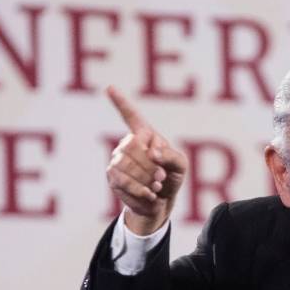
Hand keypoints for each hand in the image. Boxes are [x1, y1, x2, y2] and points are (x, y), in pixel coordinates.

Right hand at [105, 86, 187, 234]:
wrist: (159, 202)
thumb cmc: (171, 178)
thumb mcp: (180, 165)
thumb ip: (171, 155)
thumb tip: (152, 153)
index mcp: (145, 134)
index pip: (131, 115)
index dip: (120, 102)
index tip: (109, 87)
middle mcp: (128, 143)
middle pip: (133, 146)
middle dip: (150, 165)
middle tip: (161, 177)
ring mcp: (117, 159)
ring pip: (127, 164)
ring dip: (146, 178)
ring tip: (157, 187)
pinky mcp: (112, 176)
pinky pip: (123, 180)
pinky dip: (139, 189)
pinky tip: (149, 195)